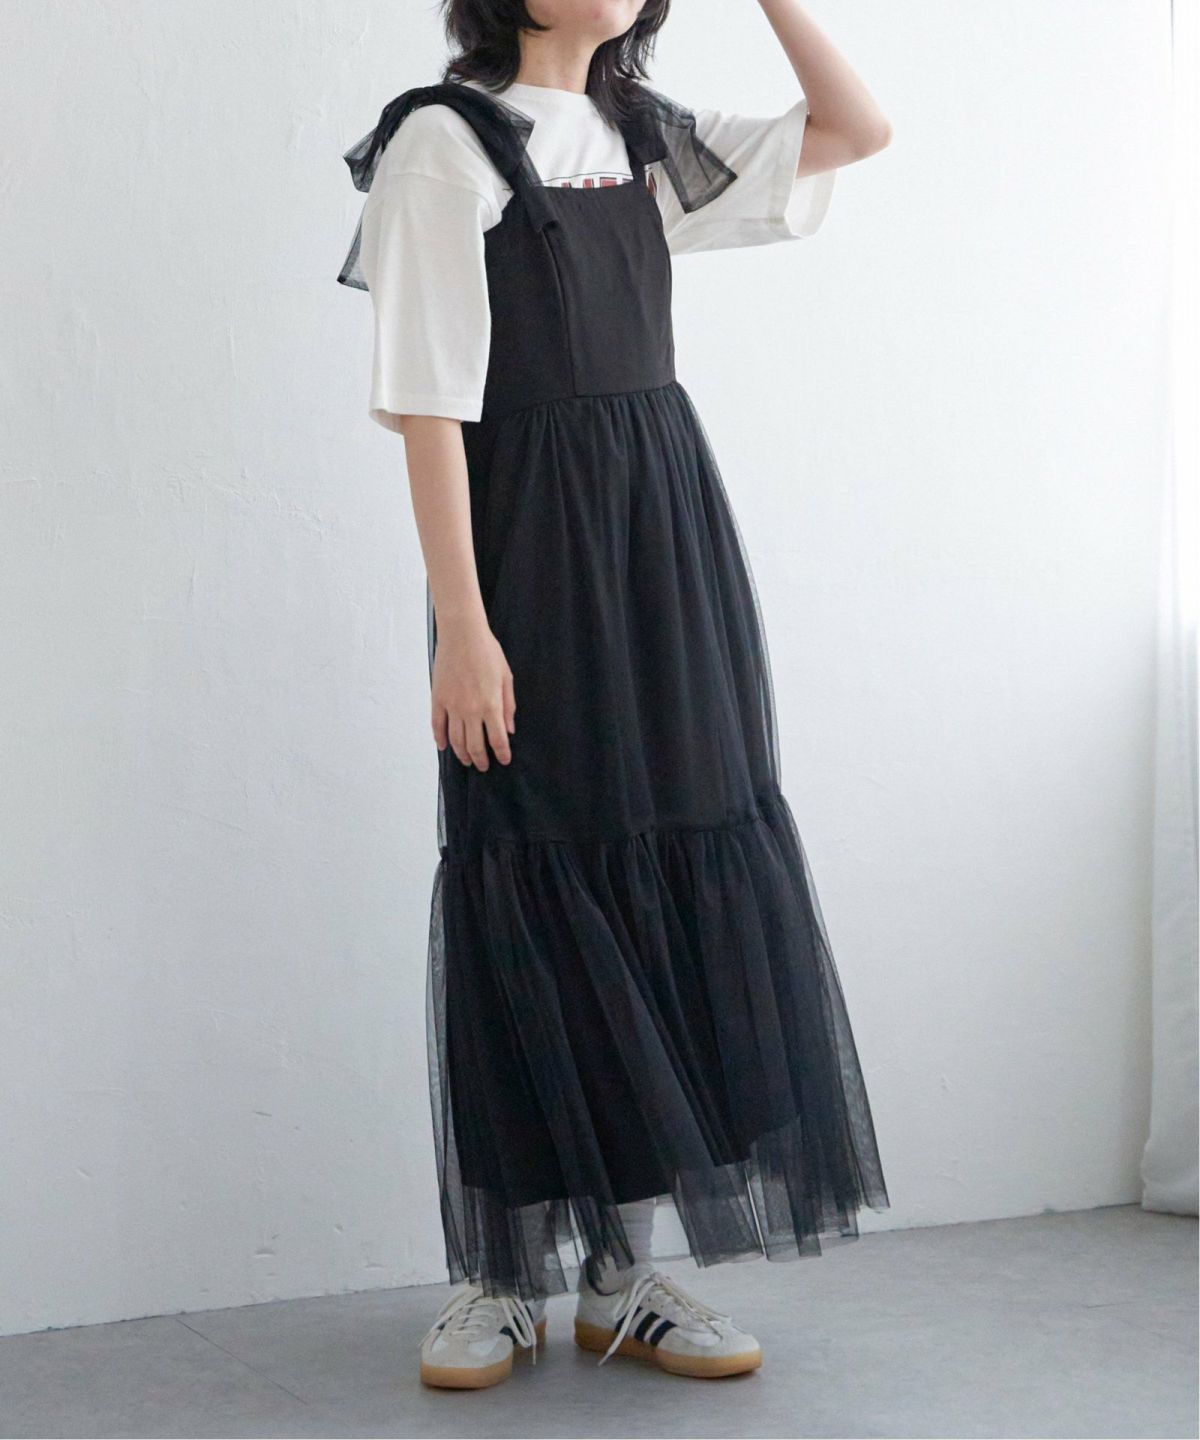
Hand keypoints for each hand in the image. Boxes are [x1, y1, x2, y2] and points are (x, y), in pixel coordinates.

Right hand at [431, 615, 515, 769]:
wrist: (462, 634)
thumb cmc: (487, 651)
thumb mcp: (506, 678)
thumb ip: (508, 705)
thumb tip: (509, 729)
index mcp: (491, 705)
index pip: (497, 739)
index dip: (501, 754)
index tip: (504, 760)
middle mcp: (471, 710)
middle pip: (475, 745)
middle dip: (480, 760)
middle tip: (483, 766)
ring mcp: (452, 706)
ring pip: (455, 740)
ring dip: (462, 754)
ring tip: (467, 760)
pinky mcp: (438, 699)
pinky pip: (437, 725)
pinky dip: (439, 739)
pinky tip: (444, 746)